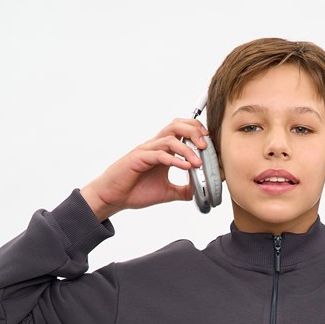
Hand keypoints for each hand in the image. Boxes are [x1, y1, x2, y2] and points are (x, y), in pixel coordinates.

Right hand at [81, 118, 209, 215]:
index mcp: (162, 151)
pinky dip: (175, 160)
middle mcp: (155, 146)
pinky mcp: (139, 159)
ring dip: (187, 148)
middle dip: (194, 131)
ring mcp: (146, 151)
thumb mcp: (167, 192)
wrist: (114, 197)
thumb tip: (200, 192)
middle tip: (207, 145)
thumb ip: (183, 190)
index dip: (197, 132)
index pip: (182, 131)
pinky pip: (159, 155)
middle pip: (176, 126)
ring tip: (199, 161)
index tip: (210, 144)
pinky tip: (186, 167)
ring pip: (169, 138)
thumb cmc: (135, 191)